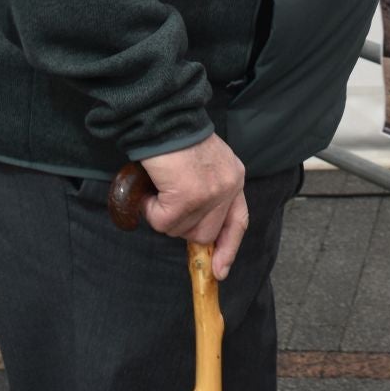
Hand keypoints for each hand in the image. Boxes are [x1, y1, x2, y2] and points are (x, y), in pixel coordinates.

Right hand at [138, 134, 248, 279]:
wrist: (164, 118)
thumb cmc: (177, 138)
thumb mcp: (206, 164)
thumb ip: (208, 191)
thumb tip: (195, 225)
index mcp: (235, 178)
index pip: (238, 221)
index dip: (228, 248)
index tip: (218, 271)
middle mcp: (229, 187)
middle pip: (205, 233)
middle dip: (182, 225)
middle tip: (166, 203)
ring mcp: (210, 194)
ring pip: (180, 230)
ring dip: (163, 214)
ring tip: (159, 187)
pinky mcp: (187, 197)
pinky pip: (162, 221)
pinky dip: (151, 208)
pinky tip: (152, 187)